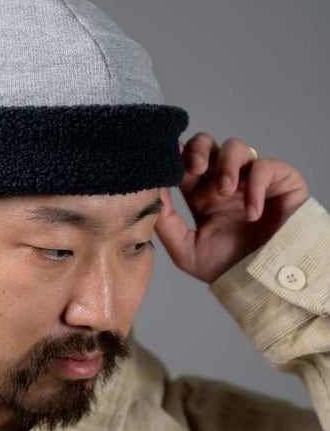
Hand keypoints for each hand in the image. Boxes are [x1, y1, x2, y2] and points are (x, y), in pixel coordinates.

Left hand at [155, 134, 309, 282]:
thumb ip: (166, 223)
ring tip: (225, 192)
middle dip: (198, 148)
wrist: (263, 285)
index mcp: (201, 197)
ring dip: (225, 164)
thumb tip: (150, 192)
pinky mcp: (280, 182)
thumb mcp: (185, 250)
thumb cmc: (228, 269)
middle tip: (194, 167)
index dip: (176, 157)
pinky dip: (255, 186)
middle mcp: (225, 184)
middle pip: (207, 145)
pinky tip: (252, 214)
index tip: (166, 160)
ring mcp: (251, 181)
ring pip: (235, 147)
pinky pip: (264, 166)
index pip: (185, 165)